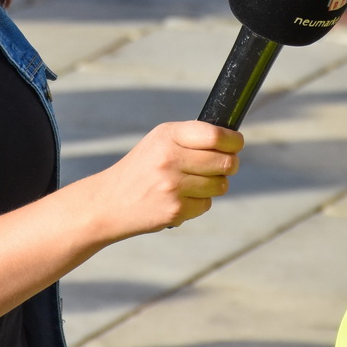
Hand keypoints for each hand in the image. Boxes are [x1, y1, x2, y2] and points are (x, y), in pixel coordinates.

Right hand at [86, 121, 242, 238]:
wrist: (110, 201)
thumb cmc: (142, 168)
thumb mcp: (159, 142)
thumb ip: (192, 138)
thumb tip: (232, 141)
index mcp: (168, 136)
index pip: (215, 136)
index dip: (233, 141)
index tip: (236, 144)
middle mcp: (170, 159)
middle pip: (225, 162)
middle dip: (230, 165)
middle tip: (224, 165)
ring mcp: (173, 186)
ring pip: (220, 185)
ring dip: (214, 185)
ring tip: (193, 183)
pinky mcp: (175, 210)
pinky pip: (206, 204)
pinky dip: (199, 202)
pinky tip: (180, 199)